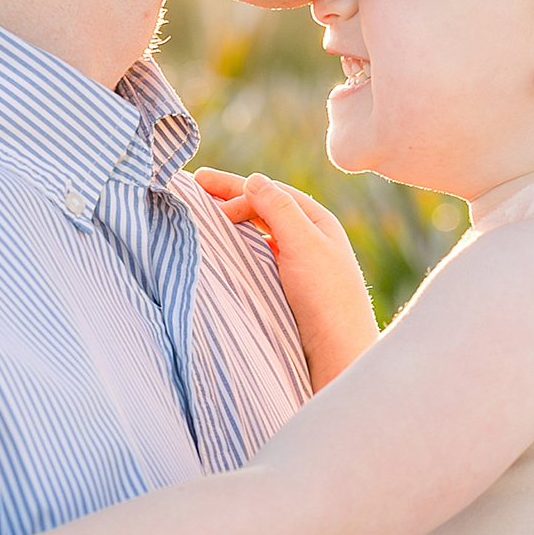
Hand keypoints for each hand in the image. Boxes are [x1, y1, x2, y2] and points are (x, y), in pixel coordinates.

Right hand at [193, 168, 378, 389]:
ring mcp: (300, 267)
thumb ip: (278, 209)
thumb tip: (254, 180)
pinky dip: (241, 250)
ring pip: (261, 235)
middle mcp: (310, 241)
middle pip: (265, 211)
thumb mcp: (303, 244)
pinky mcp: (290, 292)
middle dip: (231, 199)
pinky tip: (226, 253)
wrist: (338, 354)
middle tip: (195, 189)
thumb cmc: (326, 297)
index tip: (201, 184)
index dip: (236, 186)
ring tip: (206, 219)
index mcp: (318, 223)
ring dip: (235, 224)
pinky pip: (260, 260)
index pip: (271, 193)